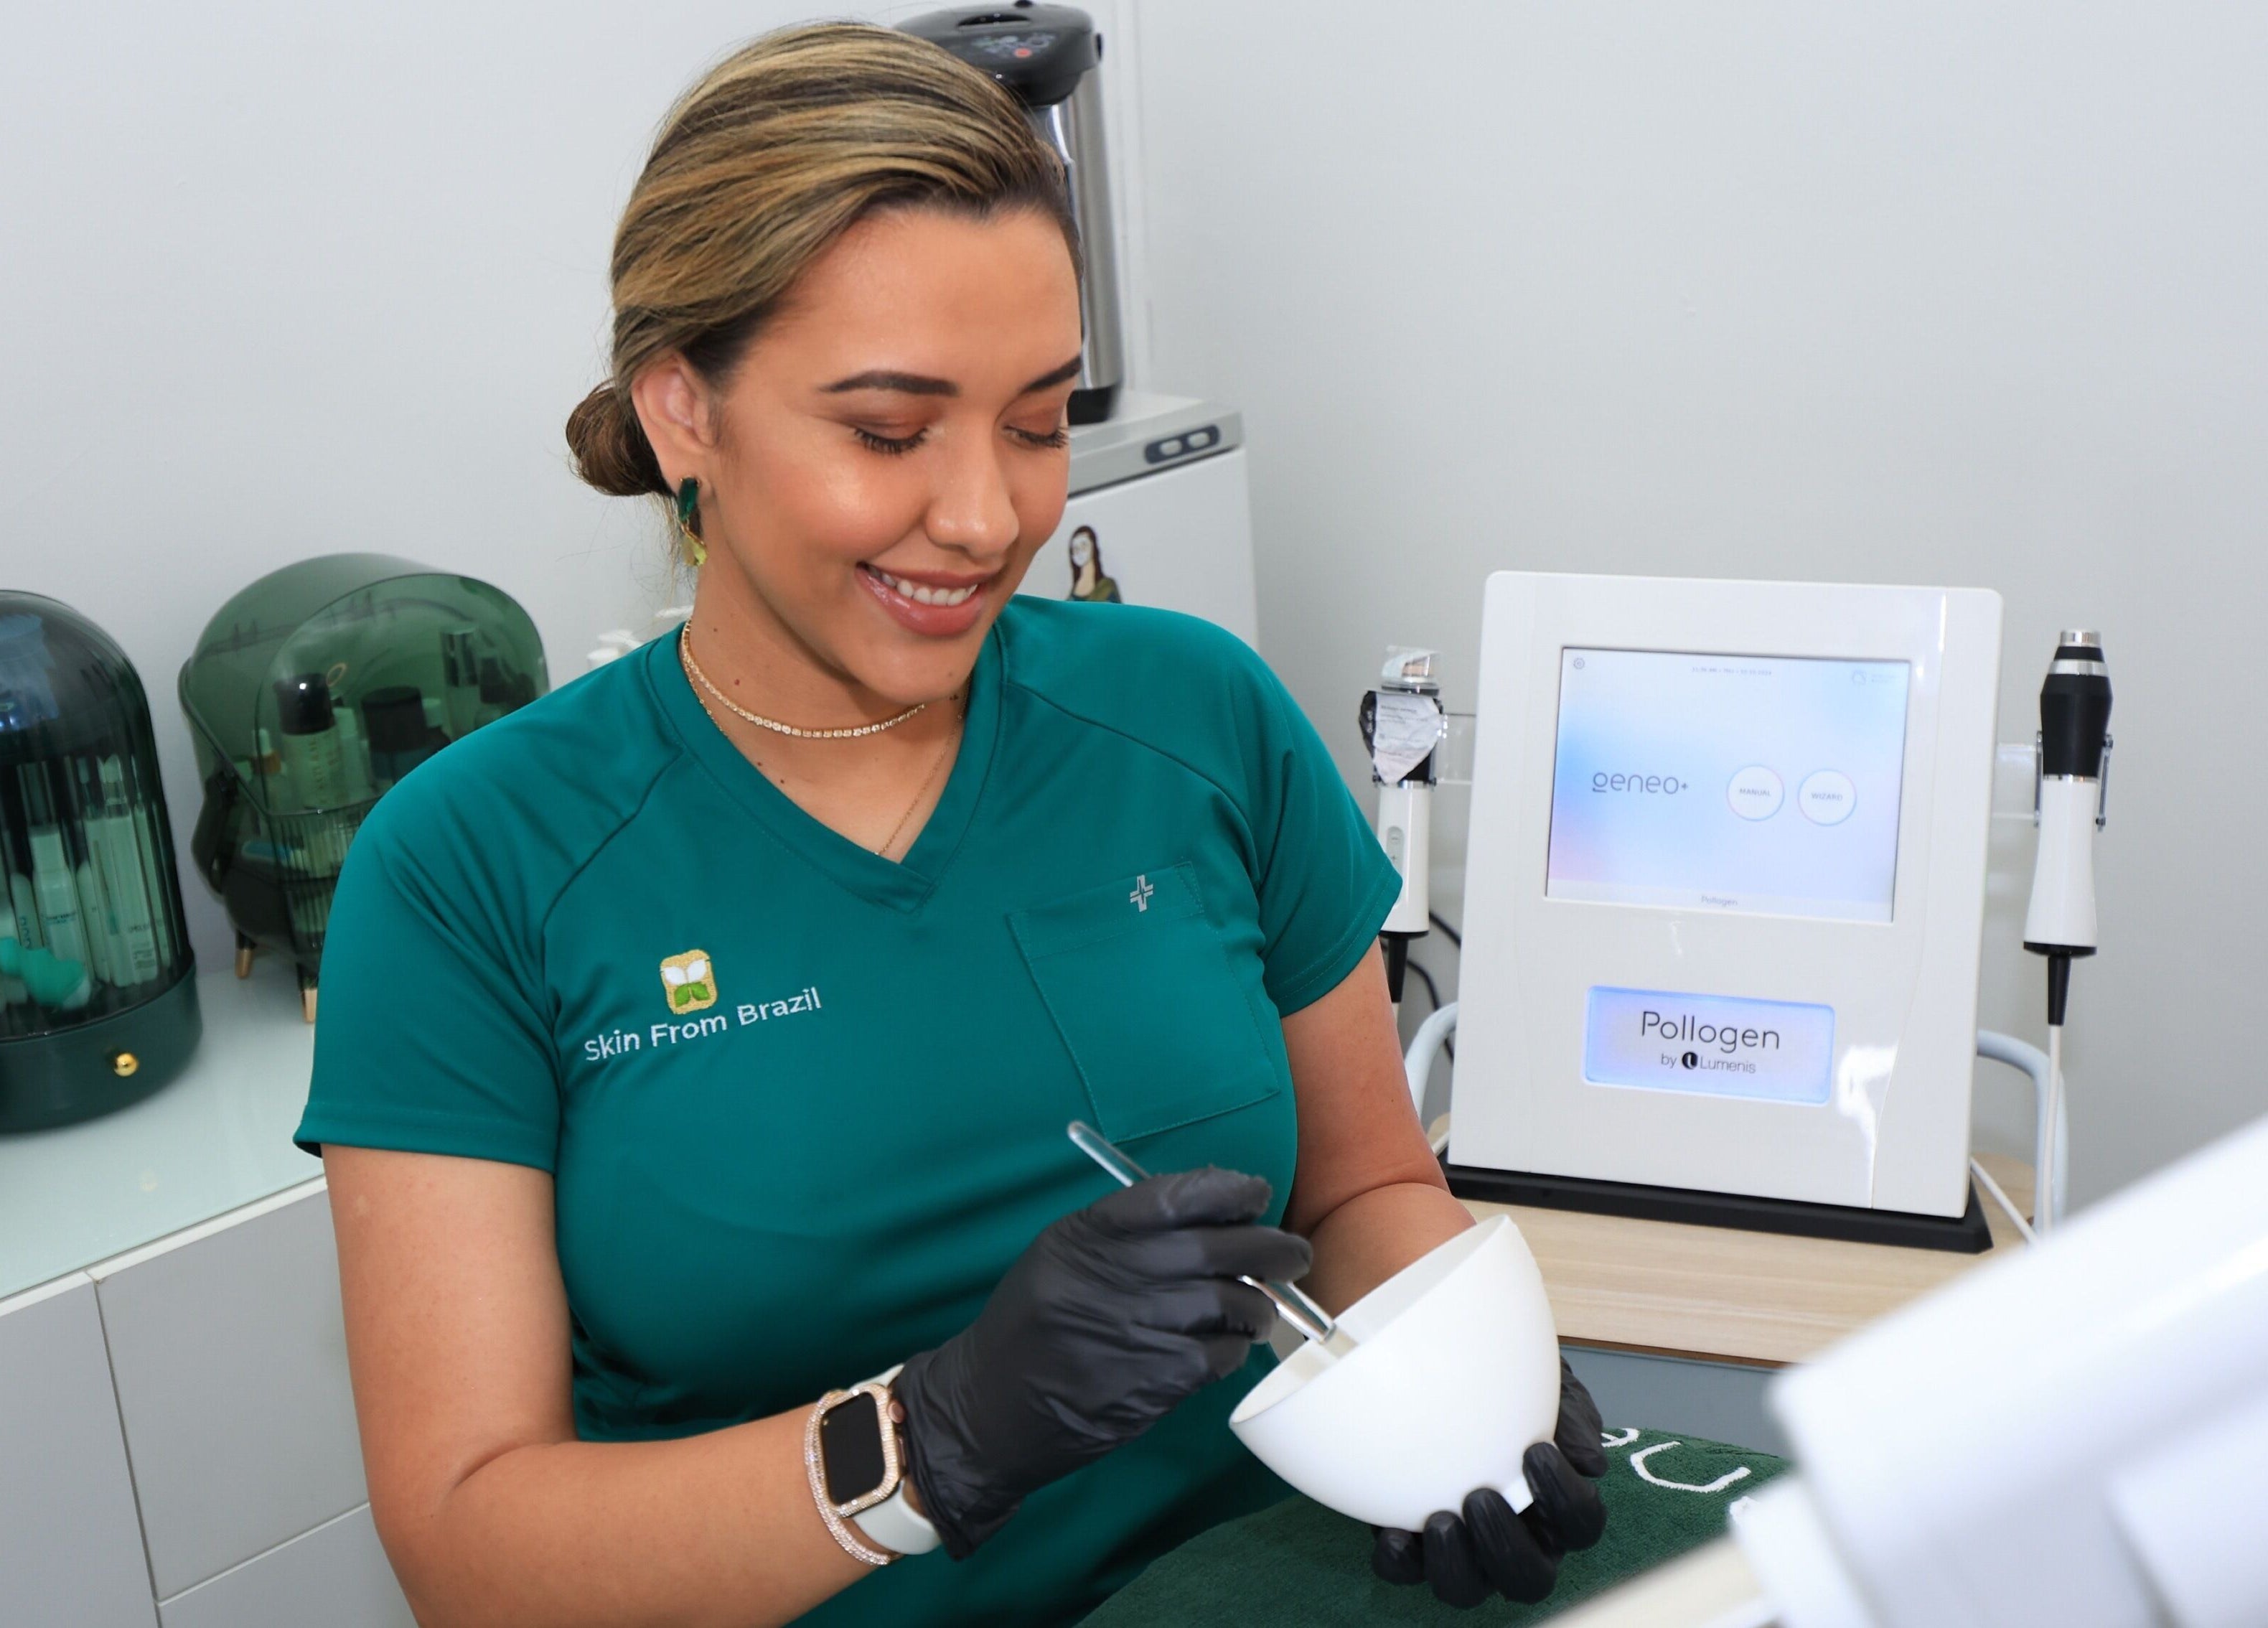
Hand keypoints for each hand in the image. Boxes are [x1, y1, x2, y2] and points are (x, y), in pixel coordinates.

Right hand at [894, 1168, 1310, 1557]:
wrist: (988, 1408)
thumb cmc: (1032, 1323)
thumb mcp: (1061, 1254)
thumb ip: (1128, 1230)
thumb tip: (1218, 1212)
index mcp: (1088, 1233)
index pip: (1177, 1195)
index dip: (1230, 1190)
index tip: (1256, 1194)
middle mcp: (1114, 1276)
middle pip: (1220, 1249)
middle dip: (1273, 1249)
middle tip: (1294, 1255)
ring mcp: (1135, 1330)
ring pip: (1232, 1305)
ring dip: (1258, 1307)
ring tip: (1259, 1311)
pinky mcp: (1152, 1382)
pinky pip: (1220, 1355)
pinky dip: (1232, 1350)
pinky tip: (1221, 1348)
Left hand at [1369, 1358, 1609, 1606]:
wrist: (1438, 1376)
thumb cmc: (1507, 1387)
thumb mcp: (1542, 1387)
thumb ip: (1570, 1418)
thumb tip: (1589, 1461)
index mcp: (1554, 1507)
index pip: (1581, 1524)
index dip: (1566, 1498)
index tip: (1535, 1450)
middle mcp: (1516, 1539)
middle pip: (1528, 1579)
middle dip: (1507, 1548)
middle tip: (1480, 1497)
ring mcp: (1465, 1548)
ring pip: (1468, 1589)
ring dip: (1456, 1564)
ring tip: (1438, 1519)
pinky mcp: (1414, 1544)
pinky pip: (1407, 1572)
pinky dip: (1401, 1562)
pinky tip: (1393, 1534)